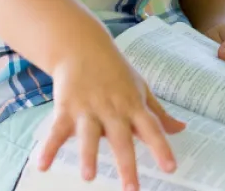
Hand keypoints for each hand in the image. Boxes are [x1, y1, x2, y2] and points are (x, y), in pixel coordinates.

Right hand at [34, 41, 185, 190]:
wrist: (82, 47)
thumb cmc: (116, 73)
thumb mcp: (141, 89)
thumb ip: (158, 114)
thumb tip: (181, 128)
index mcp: (133, 106)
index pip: (151, 128)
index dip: (161, 148)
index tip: (170, 168)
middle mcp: (112, 109)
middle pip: (121, 138)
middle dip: (127, 163)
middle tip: (132, 188)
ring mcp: (88, 109)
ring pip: (89, 135)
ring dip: (88, 155)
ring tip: (89, 177)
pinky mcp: (66, 108)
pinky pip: (57, 131)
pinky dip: (49, 148)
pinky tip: (42, 165)